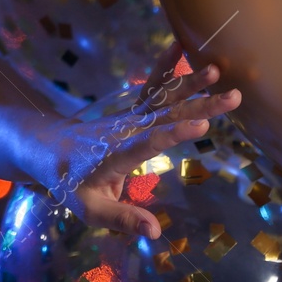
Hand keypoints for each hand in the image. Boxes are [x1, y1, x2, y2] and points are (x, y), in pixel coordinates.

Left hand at [34, 46, 240, 239]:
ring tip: (217, 69)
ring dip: (189, 84)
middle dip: (199, 106)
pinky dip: (167, 70)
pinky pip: (152, 90)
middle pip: (166, 116)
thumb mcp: (89, 208)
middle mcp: (125, 130)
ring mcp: (129, 118)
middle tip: (233, 96)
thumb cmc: (68, 182)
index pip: (148, 144)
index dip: (174, 135)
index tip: (202, 126)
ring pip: (162, 98)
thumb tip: (154, 232)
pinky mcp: (133, 113)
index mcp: (116, 154)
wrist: (47, 148)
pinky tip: (181, 49)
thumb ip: (121, 218)